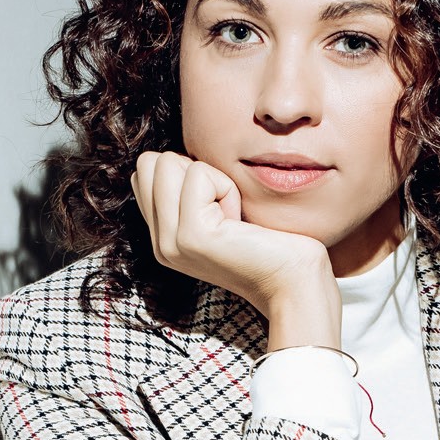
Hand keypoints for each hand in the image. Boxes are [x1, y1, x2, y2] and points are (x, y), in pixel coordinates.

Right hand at [131, 150, 333, 317]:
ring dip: (212, 179)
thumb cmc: (270, 243)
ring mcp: (171, 242)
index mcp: (163, 238)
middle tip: (226, 209)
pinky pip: (198, 175)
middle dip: (194, 171)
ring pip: (167, 163)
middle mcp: (160, 243)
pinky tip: (239, 221)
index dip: (185, 172)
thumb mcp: (218, 215)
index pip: (144, 172)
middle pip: (149, 163)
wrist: (294, 282)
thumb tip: (176, 157)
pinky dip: (227, 188)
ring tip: (233, 216)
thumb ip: (188, 192)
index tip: (217, 204)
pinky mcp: (192, 235)